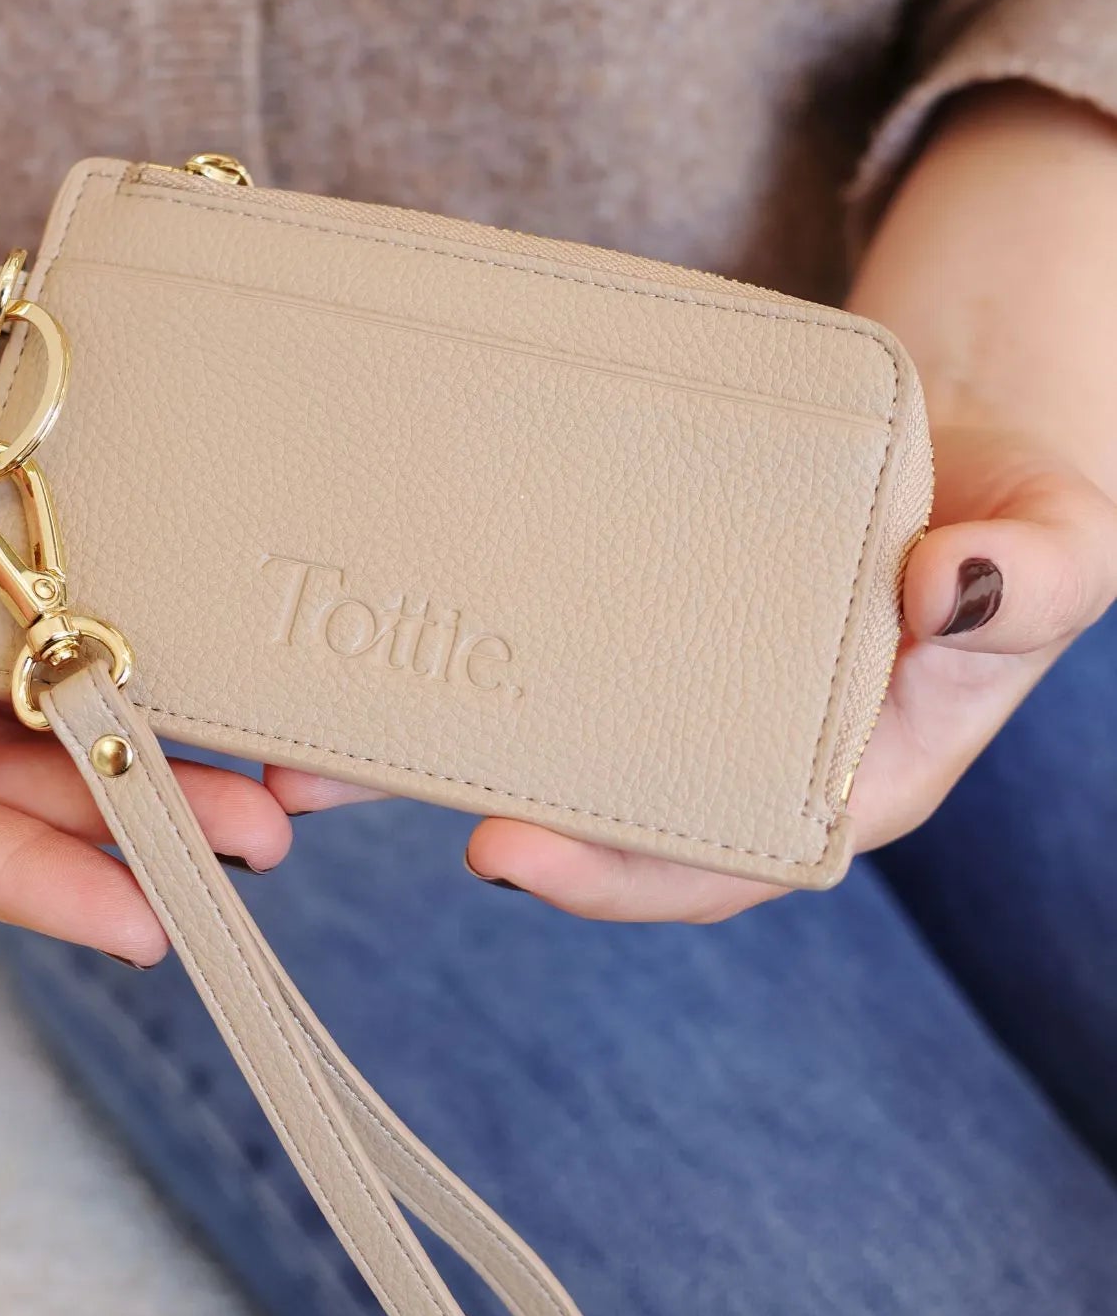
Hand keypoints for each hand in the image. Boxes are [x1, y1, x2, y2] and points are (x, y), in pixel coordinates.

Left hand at [269, 85, 1116, 920]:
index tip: (502, 853)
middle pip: (573, 807)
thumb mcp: (1050, 538)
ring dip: (396, 736)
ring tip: (276, 725)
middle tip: (310, 781)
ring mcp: (653, 686)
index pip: (705, 860)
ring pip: (515, 732)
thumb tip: (955, 584)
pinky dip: (434, 645)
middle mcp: (716, 753)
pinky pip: (519, 641)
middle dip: (440, 801)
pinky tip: (348, 624)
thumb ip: (1029, 577)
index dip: (606, 872)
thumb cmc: (1002, 513)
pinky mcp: (612, 612)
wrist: (936, 444)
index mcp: (819, 780)